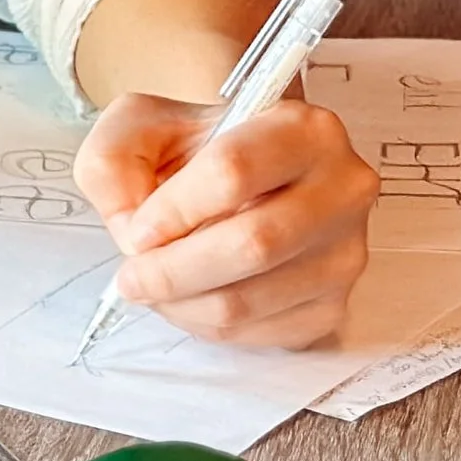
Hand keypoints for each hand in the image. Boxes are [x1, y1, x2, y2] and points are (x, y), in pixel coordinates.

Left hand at [71, 92, 378, 347]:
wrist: (239, 176)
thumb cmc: (194, 149)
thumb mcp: (140, 127)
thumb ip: (115, 161)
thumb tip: (133, 232)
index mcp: (302, 128)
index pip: (234, 172)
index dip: (174, 210)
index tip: (136, 228)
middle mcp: (341, 188)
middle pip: (253, 244)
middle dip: (174, 270)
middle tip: (132, 277)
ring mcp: (345, 251)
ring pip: (252, 298)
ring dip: (184, 304)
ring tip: (153, 287)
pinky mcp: (334, 304)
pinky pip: (262, 333)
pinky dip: (210, 325)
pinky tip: (191, 299)